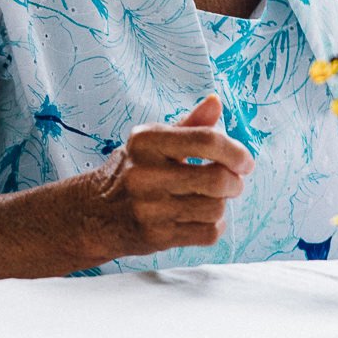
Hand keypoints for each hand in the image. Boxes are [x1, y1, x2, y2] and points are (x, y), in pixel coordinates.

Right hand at [88, 94, 252, 258]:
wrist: (92, 214)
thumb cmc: (131, 171)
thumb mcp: (152, 142)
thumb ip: (189, 124)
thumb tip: (216, 101)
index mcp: (146, 141)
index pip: (206, 140)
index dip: (236, 151)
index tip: (245, 162)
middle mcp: (145, 173)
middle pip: (217, 178)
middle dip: (235, 182)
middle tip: (233, 183)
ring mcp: (149, 208)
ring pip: (215, 209)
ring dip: (222, 205)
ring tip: (211, 200)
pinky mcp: (155, 236)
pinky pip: (207, 233)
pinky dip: (214, 227)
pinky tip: (202, 219)